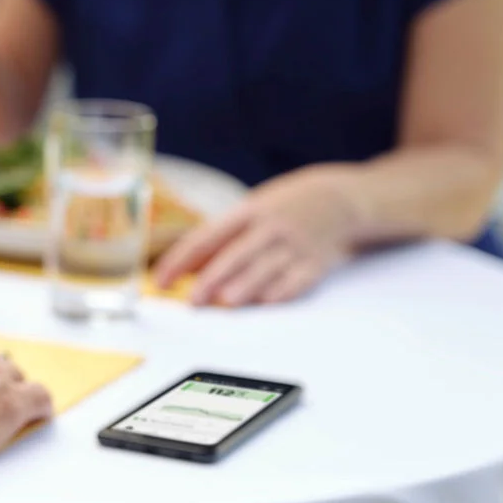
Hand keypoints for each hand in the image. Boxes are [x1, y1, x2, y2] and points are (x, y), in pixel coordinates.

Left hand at [153, 164, 363, 306]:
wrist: (341, 200)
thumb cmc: (285, 208)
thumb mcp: (252, 212)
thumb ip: (222, 240)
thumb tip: (187, 270)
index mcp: (247, 212)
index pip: (205, 237)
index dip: (181, 260)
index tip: (161, 279)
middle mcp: (270, 228)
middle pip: (236, 255)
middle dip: (212, 278)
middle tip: (193, 300)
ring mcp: (295, 245)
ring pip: (266, 269)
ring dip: (246, 287)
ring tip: (226, 302)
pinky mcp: (316, 264)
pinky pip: (296, 281)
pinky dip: (280, 292)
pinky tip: (265, 302)